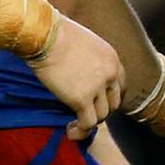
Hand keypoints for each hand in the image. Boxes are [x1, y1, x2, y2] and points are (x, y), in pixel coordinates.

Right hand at [27, 17, 122, 140]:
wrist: (45, 35)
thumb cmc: (56, 33)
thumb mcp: (83, 42)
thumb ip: (89, 59)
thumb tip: (80, 70)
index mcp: (112, 59)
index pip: (120, 86)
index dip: (109, 97)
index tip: (97, 102)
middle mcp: (110, 74)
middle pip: (113, 103)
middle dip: (100, 110)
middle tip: (84, 114)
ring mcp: (97, 88)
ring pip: (102, 116)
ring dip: (89, 122)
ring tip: (74, 125)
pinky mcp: (81, 99)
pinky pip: (88, 123)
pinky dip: (81, 131)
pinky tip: (70, 130)